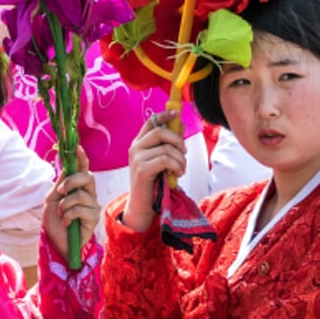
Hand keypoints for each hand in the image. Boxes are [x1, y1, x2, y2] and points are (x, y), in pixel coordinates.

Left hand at [42, 146, 99, 259]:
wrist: (55, 242)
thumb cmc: (54, 221)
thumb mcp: (52, 198)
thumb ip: (60, 183)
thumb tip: (66, 165)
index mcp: (77, 187)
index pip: (82, 168)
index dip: (81, 158)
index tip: (77, 147)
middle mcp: (88, 194)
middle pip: (88, 177)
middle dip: (72, 182)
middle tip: (60, 192)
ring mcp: (92, 206)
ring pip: (82, 195)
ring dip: (66, 204)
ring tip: (61, 213)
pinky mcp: (93, 219)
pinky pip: (81, 210)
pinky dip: (69, 215)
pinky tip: (66, 222)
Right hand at [122, 110, 186, 232]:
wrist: (143, 205)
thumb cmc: (155, 182)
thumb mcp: (163, 160)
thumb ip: (170, 143)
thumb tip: (180, 123)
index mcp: (139, 143)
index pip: (150, 121)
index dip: (164, 115)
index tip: (177, 113)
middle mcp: (135, 148)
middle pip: (160, 132)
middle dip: (178, 140)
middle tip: (184, 153)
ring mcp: (137, 158)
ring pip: (166, 148)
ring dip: (180, 159)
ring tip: (181, 169)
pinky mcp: (142, 169)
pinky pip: (165, 160)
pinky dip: (177, 166)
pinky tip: (178, 174)